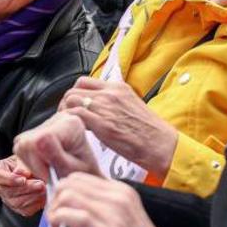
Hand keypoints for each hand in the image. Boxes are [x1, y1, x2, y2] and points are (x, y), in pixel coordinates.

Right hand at [0, 155, 45, 215]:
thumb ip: (23, 165)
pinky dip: (36, 203)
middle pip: (8, 191)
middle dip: (26, 188)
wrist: (33, 172)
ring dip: (33, 196)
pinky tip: (44, 196)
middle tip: (41, 184)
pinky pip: (26, 210)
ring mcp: (7, 200)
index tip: (23, 179)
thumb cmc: (26, 163)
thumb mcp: (24, 159)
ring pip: (17, 202)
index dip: (11, 179)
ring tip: (44, 189)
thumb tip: (24, 173)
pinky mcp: (18, 209)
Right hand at [13, 112, 100, 182]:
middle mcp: (58, 117)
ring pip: (20, 144)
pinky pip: (21, 145)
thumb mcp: (72, 170)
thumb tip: (38, 141)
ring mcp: (47, 121)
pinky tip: (44, 165)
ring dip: (30, 163)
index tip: (49, 178)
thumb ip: (56, 157)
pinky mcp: (37, 129)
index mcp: (71, 124)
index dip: (39, 164)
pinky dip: (29, 160)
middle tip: (48, 176)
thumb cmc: (84, 173)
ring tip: (48, 171)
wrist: (87, 171)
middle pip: (26, 142)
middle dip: (33, 165)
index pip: (39, 140)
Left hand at [47, 173, 197, 226]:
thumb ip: (104, 208)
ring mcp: (112, 214)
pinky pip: (69, 215)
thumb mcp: (126, 220)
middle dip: (56, 199)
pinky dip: (57, 221)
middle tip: (57, 220)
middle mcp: (118, 198)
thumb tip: (73, 204)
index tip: (62, 210)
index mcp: (123, 192)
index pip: (80, 177)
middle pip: (69, 182)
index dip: (64, 193)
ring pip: (66, 195)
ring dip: (54, 211)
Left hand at [59, 77, 178, 178]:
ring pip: (71, 99)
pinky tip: (74, 131)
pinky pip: (75, 115)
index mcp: (119, 87)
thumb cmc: (150, 132)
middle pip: (74, 89)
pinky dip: (70, 122)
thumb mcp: (133, 107)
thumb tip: (101, 109)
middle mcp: (111, 93)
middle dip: (67, 103)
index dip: (76, 94)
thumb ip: (115, 103)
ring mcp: (105, 106)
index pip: (85, 82)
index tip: (75, 106)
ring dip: (66, 112)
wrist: (161, 144)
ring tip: (70, 125)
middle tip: (68, 116)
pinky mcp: (102, 123)